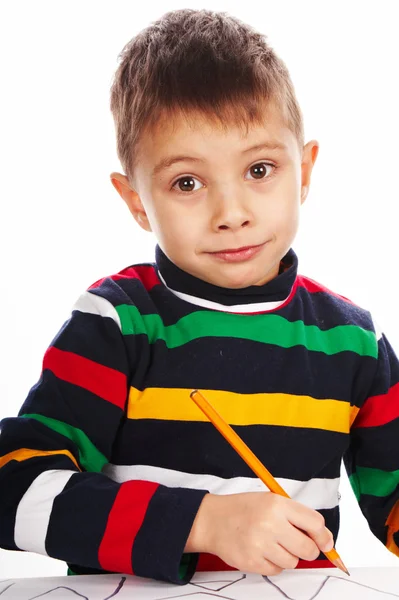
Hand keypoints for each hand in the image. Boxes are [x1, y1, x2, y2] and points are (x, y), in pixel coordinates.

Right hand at [185, 492, 333, 575]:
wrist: (213, 520)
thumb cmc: (243, 509)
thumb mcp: (270, 501)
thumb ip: (296, 516)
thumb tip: (324, 539)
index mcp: (277, 504)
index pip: (315, 523)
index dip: (324, 536)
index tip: (325, 542)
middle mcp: (270, 523)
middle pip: (309, 549)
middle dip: (307, 549)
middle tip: (296, 543)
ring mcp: (261, 544)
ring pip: (294, 562)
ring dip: (288, 556)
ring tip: (271, 543)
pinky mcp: (253, 562)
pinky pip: (277, 570)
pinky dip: (273, 563)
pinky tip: (261, 550)